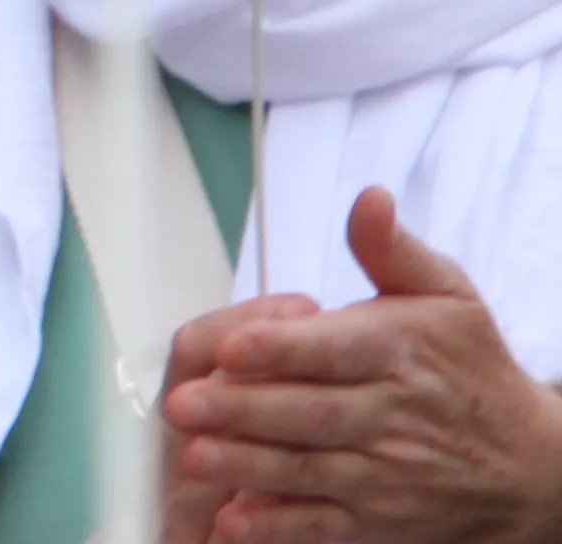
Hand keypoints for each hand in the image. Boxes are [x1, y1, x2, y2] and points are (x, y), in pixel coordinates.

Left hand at [162, 186, 561, 543]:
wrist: (529, 465)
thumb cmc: (471, 370)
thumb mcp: (447, 298)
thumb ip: (393, 251)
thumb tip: (369, 199)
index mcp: (399, 353)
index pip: (334, 350)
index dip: (282, 348)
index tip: (232, 344)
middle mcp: (391, 416)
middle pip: (310, 413)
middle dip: (244, 410)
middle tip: (184, 404)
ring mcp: (384, 473)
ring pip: (308, 468)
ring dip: (248, 465)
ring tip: (194, 455)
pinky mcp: (379, 518)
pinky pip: (324, 524)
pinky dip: (279, 526)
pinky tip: (235, 519)